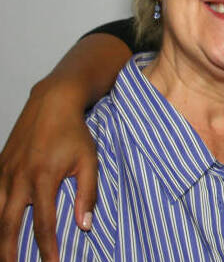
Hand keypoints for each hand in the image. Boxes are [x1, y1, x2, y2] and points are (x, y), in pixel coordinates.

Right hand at [0, 77, 96, 261]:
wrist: (52, 103)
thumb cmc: (75, 133)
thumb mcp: (88, 161)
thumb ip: (87, 194)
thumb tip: (85, 225)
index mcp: (44, 178)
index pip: (44, 223)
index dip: (47, 248)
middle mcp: (19, 177)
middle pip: (9, 223)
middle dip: (9, 251)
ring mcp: (6, 171)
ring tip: (4, 255)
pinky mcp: (0, 166)